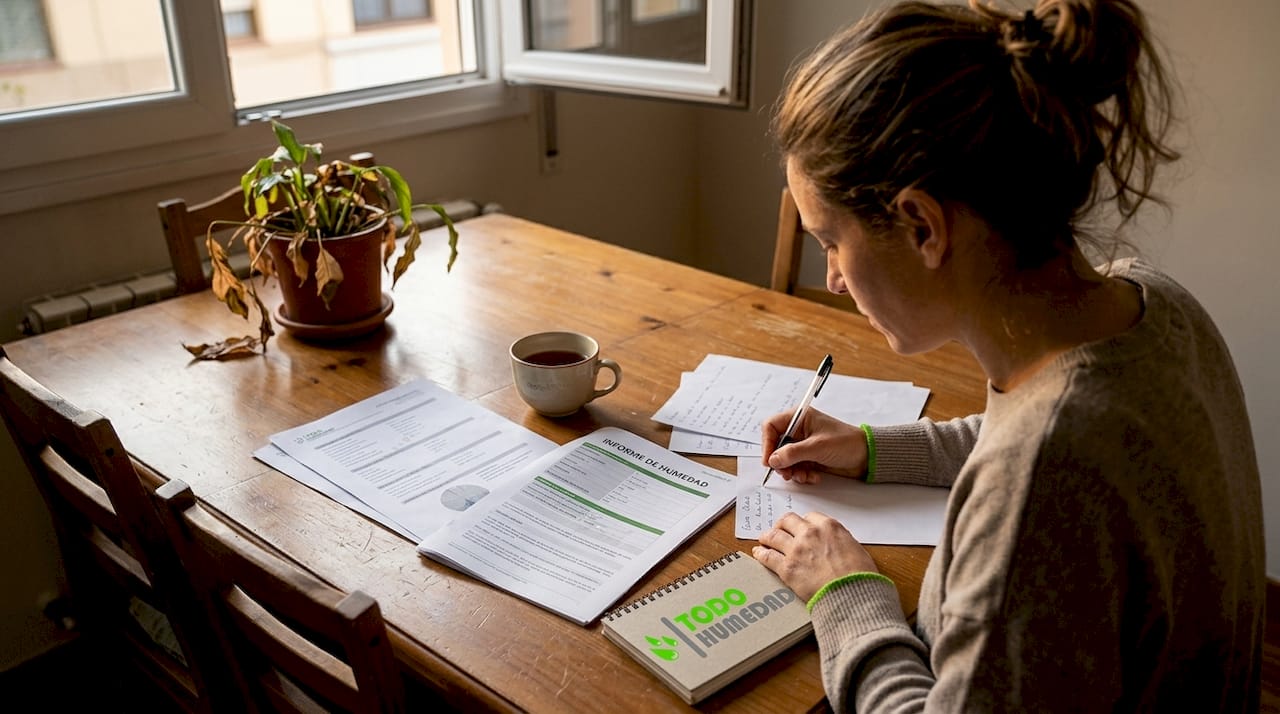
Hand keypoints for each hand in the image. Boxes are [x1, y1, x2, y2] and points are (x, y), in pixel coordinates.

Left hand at [752, 511, 877, 601]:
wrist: (853, 594)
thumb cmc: (860, 575)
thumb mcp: (855, 548)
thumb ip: (840, 541)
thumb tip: (834, 545)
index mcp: (828, 526)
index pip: (809, 516)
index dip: (803, 523)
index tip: (800, 528)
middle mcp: (809, 533)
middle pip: (787, 521)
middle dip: (782, 525)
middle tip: (779, 530)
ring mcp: (796, 550)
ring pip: (773, 535)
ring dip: (768, 536)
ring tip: (764, 539)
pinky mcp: (786, 568)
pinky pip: (767, 556)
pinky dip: (761, 553)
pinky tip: (758, 553)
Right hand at [761, 407, 867, 483]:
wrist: (866, 456)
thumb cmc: (846, 443)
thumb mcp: (817, 447)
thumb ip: (792, 453)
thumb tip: (772, 460)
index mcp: (799, 418)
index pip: (771, 427)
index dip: (767, 443)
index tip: (769, 461)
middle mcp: (798, 430)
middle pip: (775, 446)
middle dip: (781, 462)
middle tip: (786, 473)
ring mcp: (803, 445)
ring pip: (784, 460)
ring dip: (792, 471)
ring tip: (804, 476)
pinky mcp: (809, 457)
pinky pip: (795, 467)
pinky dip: (801, 474)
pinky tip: (813, 476)